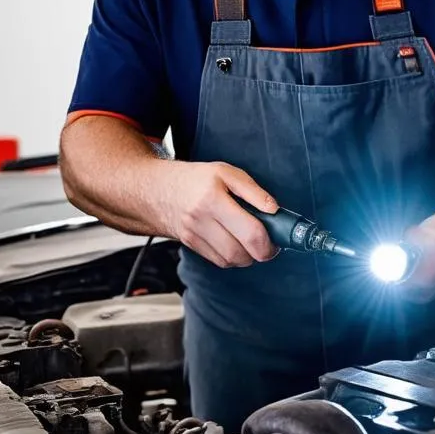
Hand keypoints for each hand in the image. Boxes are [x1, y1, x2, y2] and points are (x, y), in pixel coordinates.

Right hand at [157, 161, 278, 267]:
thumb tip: (274, 210)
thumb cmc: (196, 179)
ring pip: (229, 260)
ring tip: (251, 241)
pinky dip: (232, 257)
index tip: (278, 239)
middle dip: (260, 253)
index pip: (250, 231)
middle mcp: (201, 220)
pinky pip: (218, 261)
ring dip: (246, 256)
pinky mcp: (190, 245)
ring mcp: (193, 236)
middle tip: (268, 244)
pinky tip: (235, 242)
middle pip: (239, 252)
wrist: (156, 189)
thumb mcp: (226, 173)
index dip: (269, 242)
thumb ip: (253, 191)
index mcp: (213, 199)